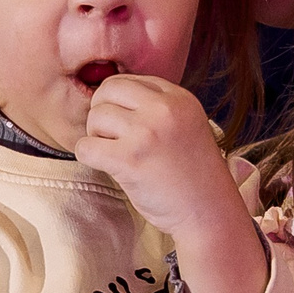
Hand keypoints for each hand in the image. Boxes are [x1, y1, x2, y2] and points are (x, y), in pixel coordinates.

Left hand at [76, 75, 265, 292]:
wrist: (208, 212)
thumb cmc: (194, 174)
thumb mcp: (186, 125)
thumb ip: (158, 107)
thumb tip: (110, 97)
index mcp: (179, 97)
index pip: (129, 80)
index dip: (119, 101)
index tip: (126, 124)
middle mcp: (164, 108)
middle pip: (107, 91)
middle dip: (102, 113)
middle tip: (114, 138)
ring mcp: (146, 133)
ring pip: (95, 118)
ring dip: (97, 137)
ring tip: (116, 154)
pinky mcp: (129, 159)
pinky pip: (85, 147)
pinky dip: (88, 157)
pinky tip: (106, 166)